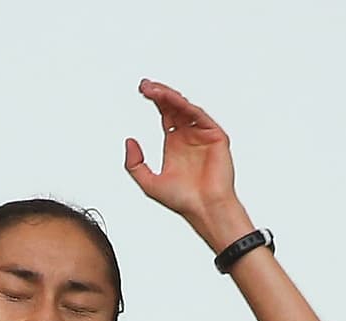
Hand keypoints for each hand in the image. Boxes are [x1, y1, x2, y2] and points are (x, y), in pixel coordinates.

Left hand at [124, 81, 242, 234]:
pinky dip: (186, 106)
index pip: (164, 114)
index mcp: (174, 143)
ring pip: (185, 108)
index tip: (142, 90)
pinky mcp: (216, 136)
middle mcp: (189, 136)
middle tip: (145, 85)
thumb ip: (135, 165)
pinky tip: (172, 100)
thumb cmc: (182, 201)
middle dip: (160, 94)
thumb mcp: (149, 183)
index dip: (154, 100)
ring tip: (155, 90)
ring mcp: (203, 134)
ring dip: (170, 97)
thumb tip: (129, 141)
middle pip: (174, 106)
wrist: (204, 209)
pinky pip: (199, 116)